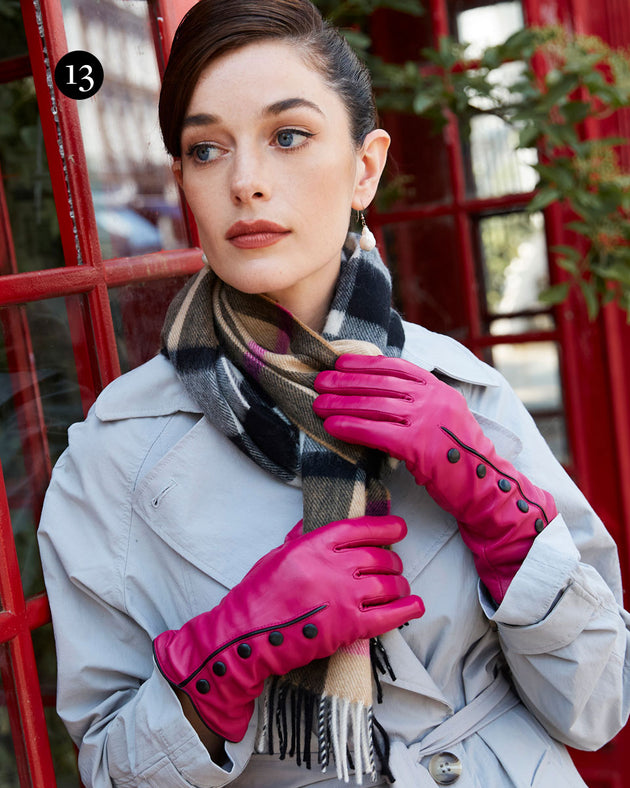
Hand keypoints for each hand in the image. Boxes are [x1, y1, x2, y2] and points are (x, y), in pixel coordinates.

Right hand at [154, 515, 423, 740]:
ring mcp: (343, 597)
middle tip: (394, 565)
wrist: (246, 637)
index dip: (385, 527)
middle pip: (378, 558)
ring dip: (400, 584)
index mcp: (313, 545)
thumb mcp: (277, 555)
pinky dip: (407, 609)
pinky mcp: (349, 627)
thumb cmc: (257, 595)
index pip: (359, 529)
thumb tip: (317, 523)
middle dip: (392, 561)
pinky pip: (389, 615)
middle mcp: (332, 567)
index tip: (400, 528)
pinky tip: (415, 605)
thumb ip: (302, 539)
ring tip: (400, 586)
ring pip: (388, 584)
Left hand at [314, 355, 556, 600]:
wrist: (484, 487)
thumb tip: (376, 393)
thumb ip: (418, 401)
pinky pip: (376, 432)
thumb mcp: (443, 416)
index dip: (364, 363)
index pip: (395, 367)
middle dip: (345, 381)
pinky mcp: (419, 446)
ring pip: (375, 406)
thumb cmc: (457, 455)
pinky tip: (333, 427)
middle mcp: (434, 399)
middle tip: (320, 381)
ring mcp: (428, 420)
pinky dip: (351, 428)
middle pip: (380, 384)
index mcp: (439, 388)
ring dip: (342, 404)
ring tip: (319, 404)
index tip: (340, 362)